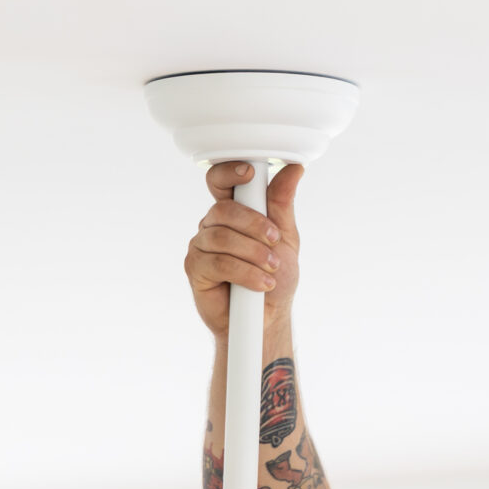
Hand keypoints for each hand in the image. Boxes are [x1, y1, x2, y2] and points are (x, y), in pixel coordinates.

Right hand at [183, 161, 303, 337]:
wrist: (266, 319)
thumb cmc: (274, 278)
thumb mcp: (285, 239)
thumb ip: (282, 205)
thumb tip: (294, 170)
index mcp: (233, 212)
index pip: (220, 181)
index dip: (229, 172)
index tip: (250, 173)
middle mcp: (212, 225)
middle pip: (223, 209)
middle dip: (254, 224)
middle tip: (275, 241)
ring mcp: (201, 246)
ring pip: (221, 237)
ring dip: (253, 253)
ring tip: (271, 268)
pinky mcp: (195, 269)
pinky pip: (218, 262)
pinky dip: (245, 273)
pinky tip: (260, 283)